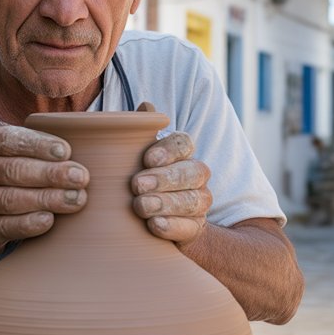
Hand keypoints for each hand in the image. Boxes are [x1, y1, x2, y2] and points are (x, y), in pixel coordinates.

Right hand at [0, 125, 88, 253]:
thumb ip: (36, 149)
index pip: (9, 140)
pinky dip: (29, 223)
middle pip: (14, 171)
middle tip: (81, 178)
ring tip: (75, 199)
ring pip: (11, 199)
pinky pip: (5, 226)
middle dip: (51, 174)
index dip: (39, 145)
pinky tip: (49, 220)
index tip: (66, 152)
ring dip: (47, 199)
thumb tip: (83, 150)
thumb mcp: (9, 156)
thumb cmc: (1, 180)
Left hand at [131, 103, 211, 244]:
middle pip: (192, 172)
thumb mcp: (133, 158)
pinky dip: (173, 226)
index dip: (168, 150)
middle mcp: (196, 175)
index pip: (184, 144)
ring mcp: (199, 202)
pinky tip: (155, 225)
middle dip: (165, 178)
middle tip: (137, 185)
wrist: (153, 223)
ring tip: (142, 207)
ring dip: (166, 203)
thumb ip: (138, 133)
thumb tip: (145, 106)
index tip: (147, 159)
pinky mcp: (196, 228)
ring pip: (193, 200)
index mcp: (182, 154)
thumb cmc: (141, 182)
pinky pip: (191, 226)